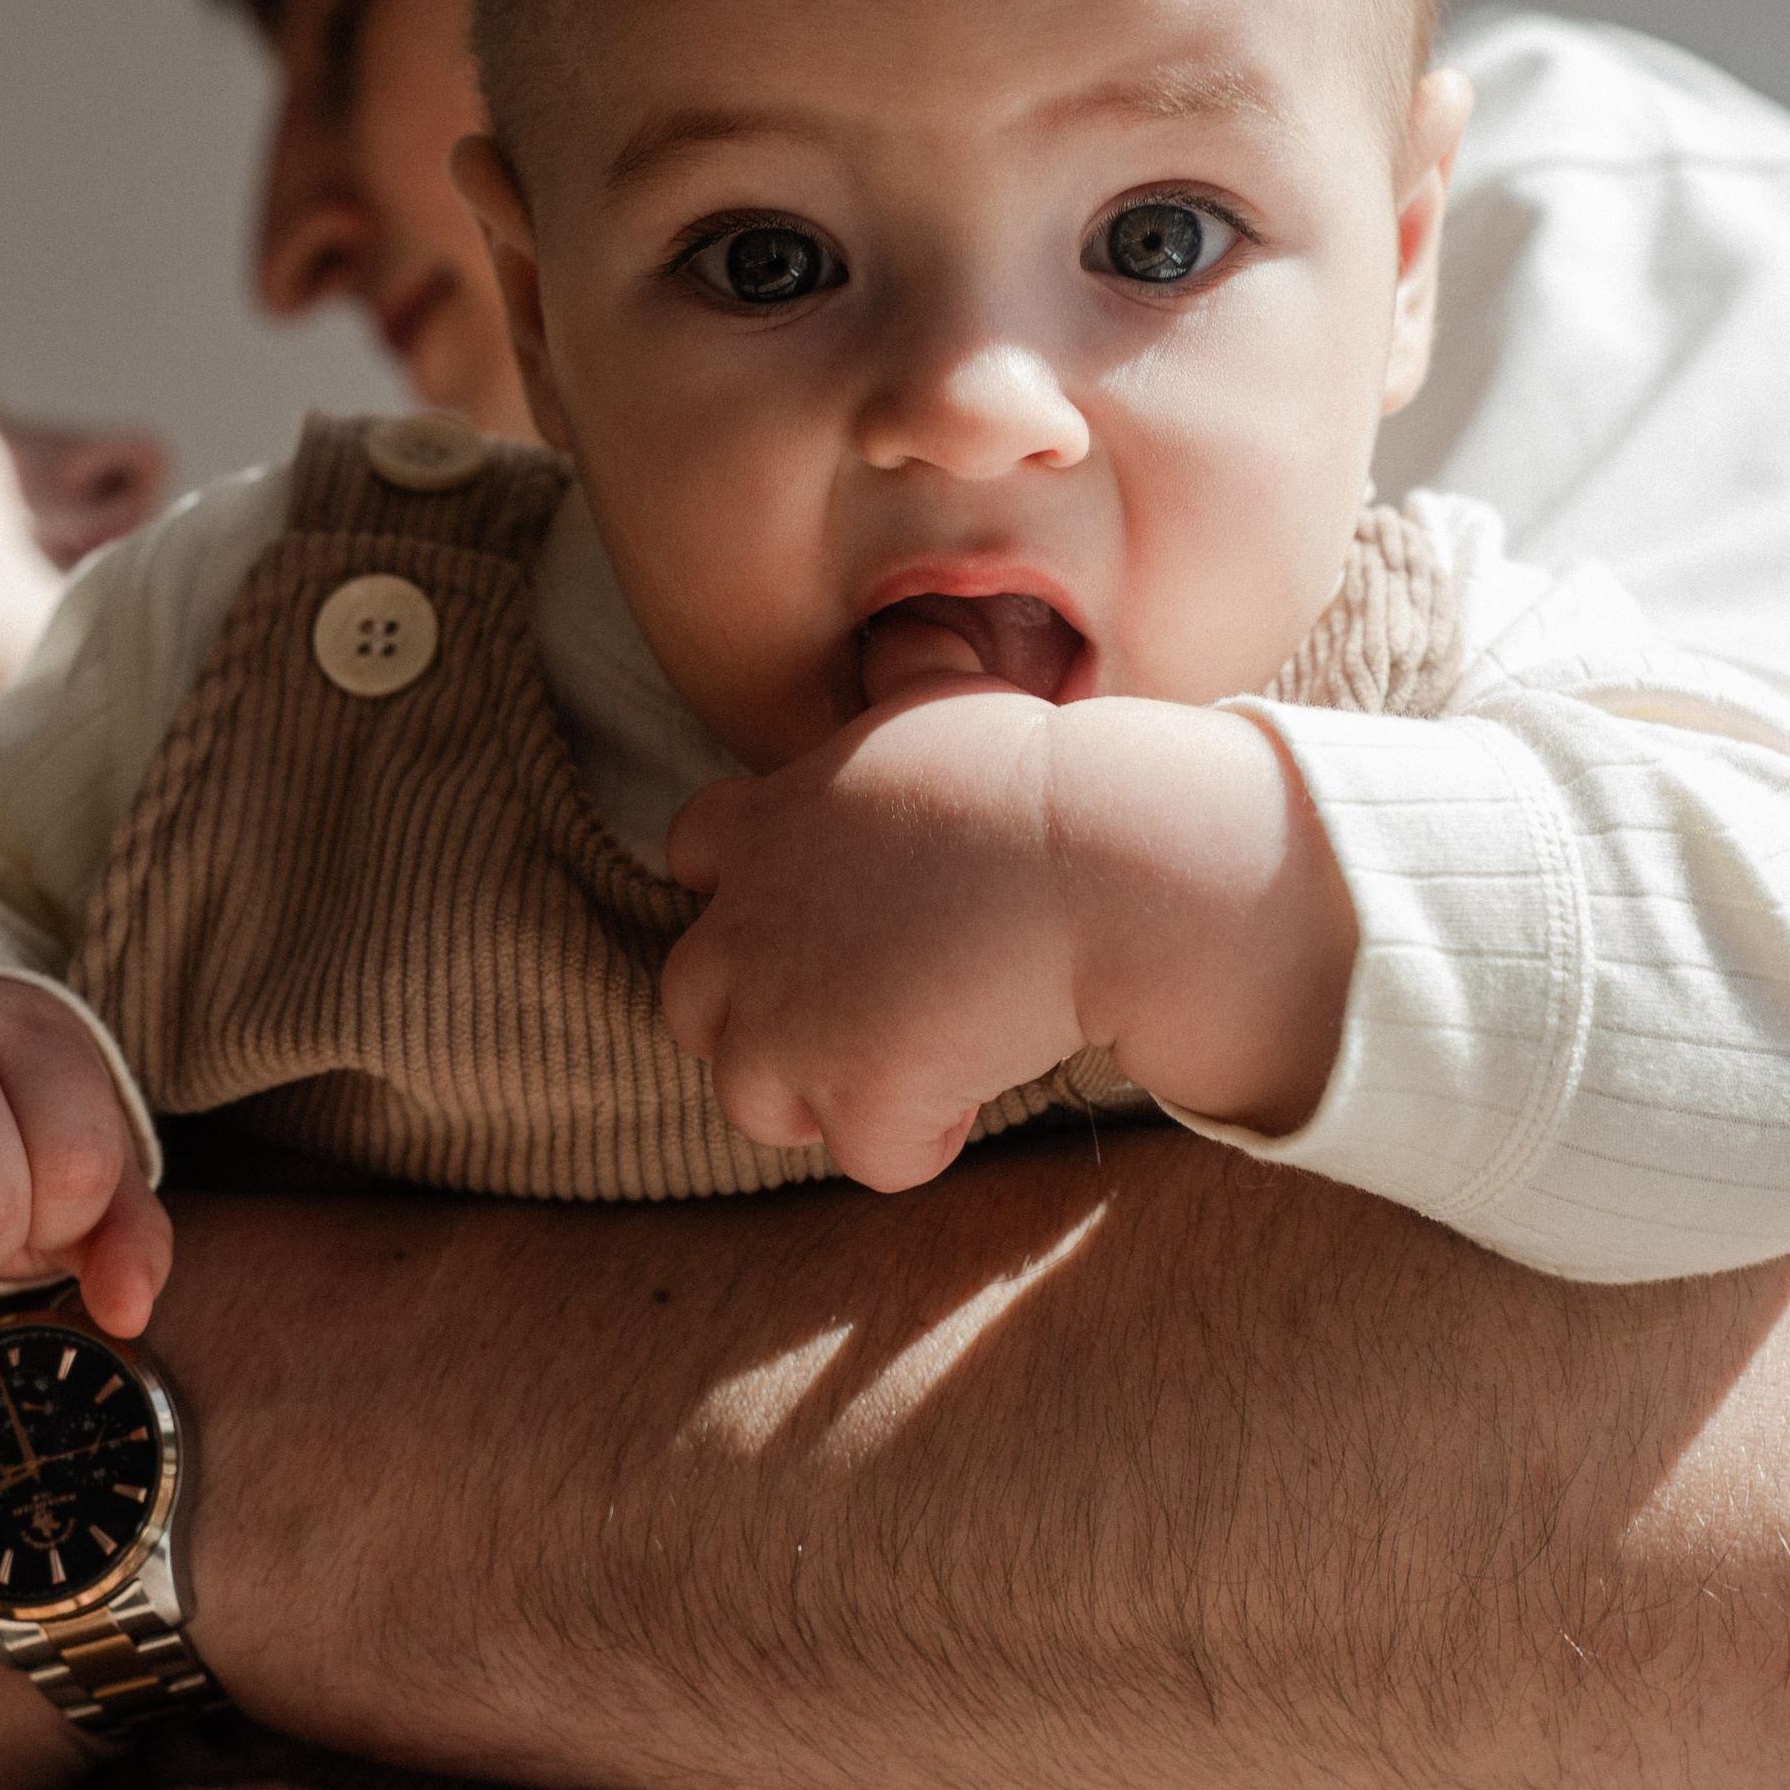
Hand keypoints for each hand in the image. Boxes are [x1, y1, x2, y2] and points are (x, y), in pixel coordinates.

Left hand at [664, 687, 1358, 1183]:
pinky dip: (924, 1138)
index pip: (693, 855)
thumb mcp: (946, 699)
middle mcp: (745, 923)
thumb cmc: (1040, 778)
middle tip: (877, 1013)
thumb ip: (898, 684)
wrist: (1096, 858)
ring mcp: (785, 1017)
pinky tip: (981, 1082)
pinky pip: (869, 1155)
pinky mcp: (848, 1089)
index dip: (752, 895)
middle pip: (693, 1004)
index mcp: (764, 822)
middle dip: (769, 1021)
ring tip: (928, 1056)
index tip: (832, 911)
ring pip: (757, 1099)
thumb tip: (906, 633)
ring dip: (835, 1092)